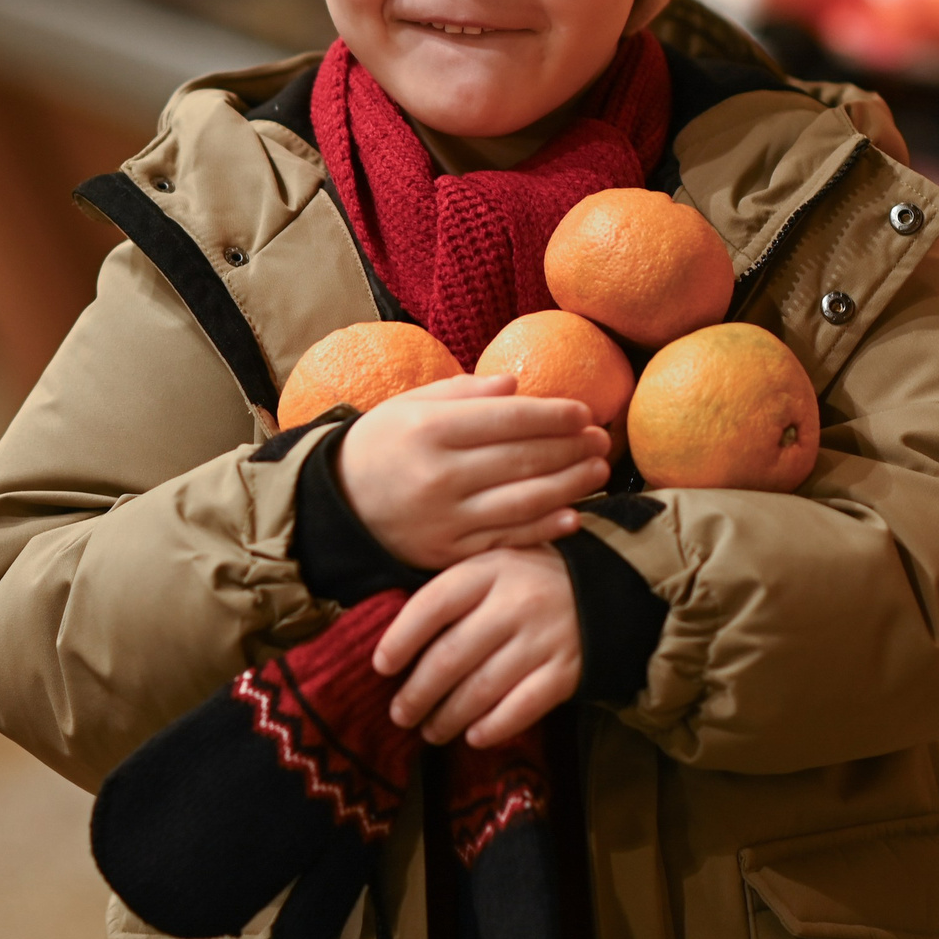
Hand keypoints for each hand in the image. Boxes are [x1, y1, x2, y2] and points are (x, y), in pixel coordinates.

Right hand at [337, 374, 609, 571]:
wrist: (336, 506)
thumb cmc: (380, 445)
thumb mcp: (410, 406)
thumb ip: (464, 393)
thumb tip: (517, 385)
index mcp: (430, 430)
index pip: (509, 420)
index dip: (554, 415)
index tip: (584, 411)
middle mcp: (439, 475)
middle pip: (524, 460)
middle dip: (572, 448)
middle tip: (602, 440)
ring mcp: (445, 519)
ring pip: (523, 502)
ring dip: (570, 486)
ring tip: (597, 472)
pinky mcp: (447, 553)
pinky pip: (507, 539)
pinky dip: (545, 528)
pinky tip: (573, 515)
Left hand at [373, 549, 581, 746]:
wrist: (603, 591)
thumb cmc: (527, 581)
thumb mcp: (491, 567)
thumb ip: (452, 592)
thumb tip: (396, 642)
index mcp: (489, 571)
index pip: (432, 605)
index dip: (401, 639)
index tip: (381, 667)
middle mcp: (516, 603)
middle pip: (451, 656)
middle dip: (418, 693)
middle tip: (400, 714)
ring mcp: (544, 638)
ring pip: (482, 688)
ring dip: (448, 717)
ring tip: (430, 731)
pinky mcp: (567, 671)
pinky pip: (522, 708)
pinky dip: (493, 727)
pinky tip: (473, 737)